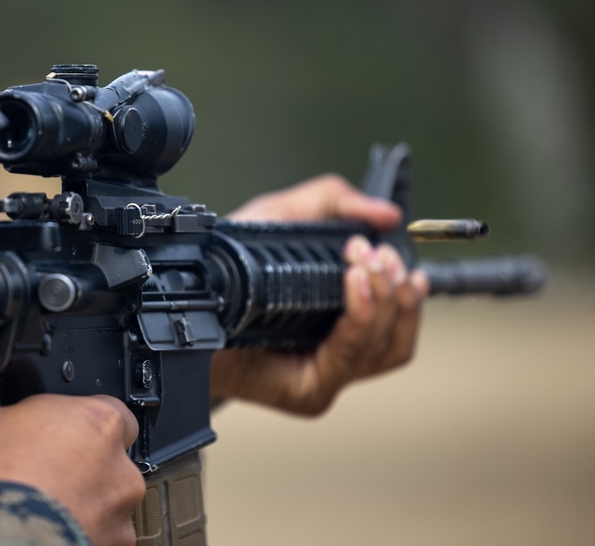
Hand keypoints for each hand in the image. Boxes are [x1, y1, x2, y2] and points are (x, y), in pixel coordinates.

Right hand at [0, 394, 144, 545]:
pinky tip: (42, 531)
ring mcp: (120, 516)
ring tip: (37, 509)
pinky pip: (97, 538)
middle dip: (79, 468)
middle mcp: (121, 469)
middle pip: (108, 461)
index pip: (108, 411)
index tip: (50, 432)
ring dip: (79, 505)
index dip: (76, 422)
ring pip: (104, 505)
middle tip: (38, 474)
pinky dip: (75, 534)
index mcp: (99, 421)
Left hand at [211, 174, 428, 414]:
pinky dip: (360, 319)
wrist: (186, 294)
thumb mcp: (284, 216)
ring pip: (384, 350)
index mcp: (336, 324)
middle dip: (399, 292)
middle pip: (397, 339)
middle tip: (377, 254)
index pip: (396, 322)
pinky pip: (349, 359)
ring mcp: (322, 376)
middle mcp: (333, 355)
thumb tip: (388, 214)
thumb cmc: (228, 264)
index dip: (407, 291)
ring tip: (366, 266)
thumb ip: (334, 202)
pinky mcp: (306, 391)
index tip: (391, 251)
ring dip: (386, 303)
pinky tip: (354, 287)